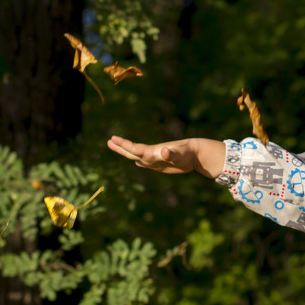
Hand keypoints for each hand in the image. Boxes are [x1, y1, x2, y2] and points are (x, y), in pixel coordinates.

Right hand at [107, 135, 226, 177]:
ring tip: (116, 147)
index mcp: (153, 152)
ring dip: (127, 153)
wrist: (196, 153)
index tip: (112, 139)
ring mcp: (155, 159)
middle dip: (120, 147)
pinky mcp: (161, 164)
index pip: (135, 148)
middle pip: (133, 151)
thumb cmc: (188, 154)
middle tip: (109, 141)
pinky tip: (137, 162)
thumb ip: (171, 154)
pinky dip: (140, 162)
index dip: (123, 145)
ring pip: (138, 156)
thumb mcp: (179, 155)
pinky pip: (147, 163)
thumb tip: (164, 152)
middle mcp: (152, 154)